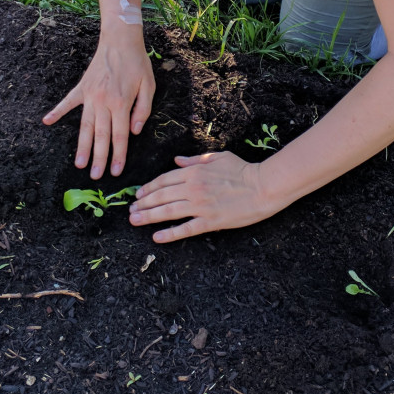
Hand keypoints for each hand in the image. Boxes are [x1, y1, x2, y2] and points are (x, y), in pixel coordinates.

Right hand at [43, 33, 154, 179]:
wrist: (120, 40)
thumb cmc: (137, 64)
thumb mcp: (149, 86)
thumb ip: (142, 110)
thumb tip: (134, 132)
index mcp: (121, 103)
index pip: (120, 136)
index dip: (118, 155)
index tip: (115, 171)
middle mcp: (104, 102)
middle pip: (101, 135)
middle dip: (99, 158)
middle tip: (95, 176)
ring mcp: (90, 95)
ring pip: (85, 126)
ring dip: (82, 146)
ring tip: (79, 163)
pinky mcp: (82, 88)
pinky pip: (68, 102)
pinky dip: (57, 112)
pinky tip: (47, 122)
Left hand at [128, 152, 279, 242]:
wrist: (263, 186)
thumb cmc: (242, 170)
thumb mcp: (217, 157)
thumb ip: (194, 160)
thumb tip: (176, 161)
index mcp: (194, 172)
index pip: (164, 180)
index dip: (149, 187)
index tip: (138, 194)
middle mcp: (193, 188)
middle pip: (161, 196)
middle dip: (143, 203)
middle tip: (130, 210)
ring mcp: (201, 206)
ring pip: (168, 211)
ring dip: (149, 216)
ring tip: (135, 221)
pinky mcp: (210, 221)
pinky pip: (186, 228)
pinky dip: (169, 233)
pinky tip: (156, 237)